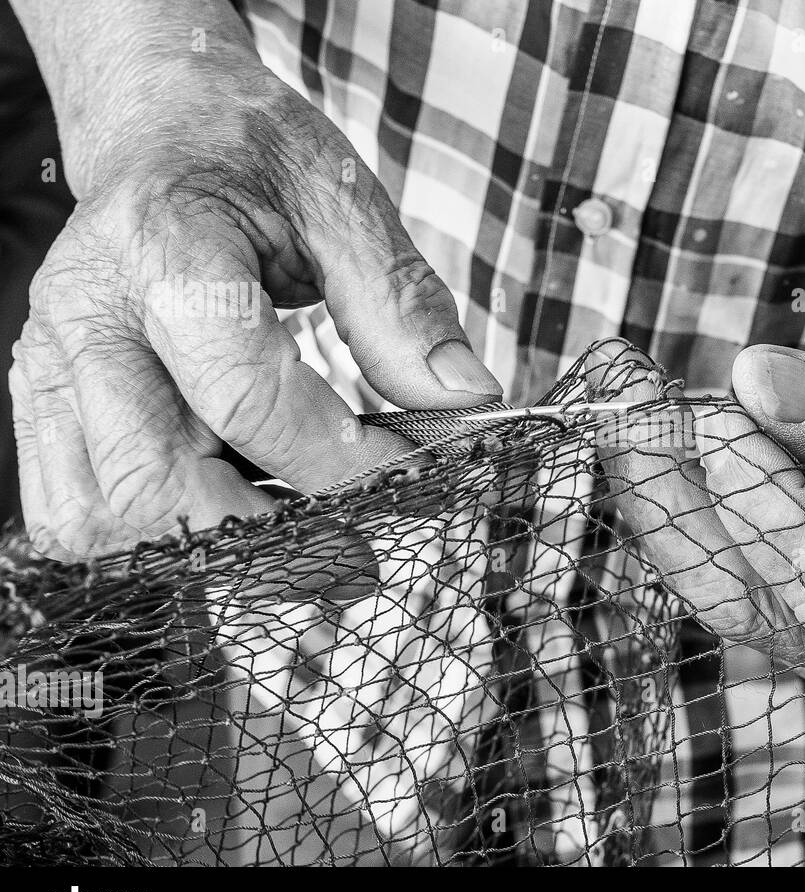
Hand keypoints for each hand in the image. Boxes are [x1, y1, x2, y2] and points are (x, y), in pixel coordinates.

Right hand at [11, 48, 500, 560]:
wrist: (158, 126)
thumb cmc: (249, 152)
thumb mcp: (342, 201)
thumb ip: (401, 304)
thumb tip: (467, 400)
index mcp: (162, 249)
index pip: (245, 395)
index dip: (339, 461)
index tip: (416, 477)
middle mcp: (84, 317)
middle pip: (153, 483)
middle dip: (269, 543)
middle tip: (360, 559)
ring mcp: (49, 366)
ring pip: (98, 520)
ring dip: (209, 556)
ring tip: (302, 546)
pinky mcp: (44, 402)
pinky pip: (77, 513)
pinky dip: (161, 541)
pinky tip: (238, 521)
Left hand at [587, 342, 804, 696]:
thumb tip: (756, 379)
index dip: (767, 503)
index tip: (720, 416)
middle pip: (749, 599)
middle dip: (676, 506)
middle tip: (627, 417)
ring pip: (721, 578)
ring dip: (667, 497)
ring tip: (630, 414)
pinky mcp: (800, 586)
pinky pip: (724, 555)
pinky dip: (686, 495)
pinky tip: (661, 439)